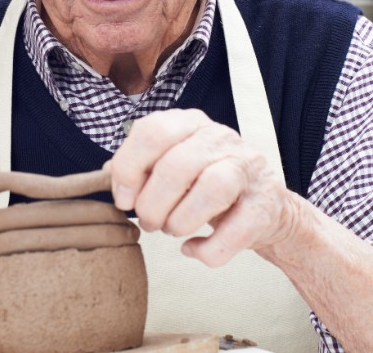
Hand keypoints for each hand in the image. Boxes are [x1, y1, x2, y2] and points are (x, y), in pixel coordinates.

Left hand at [108, 108, 299, 267]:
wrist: (264, 208)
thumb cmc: (206, 186)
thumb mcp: (172, 166)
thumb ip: (139, 167)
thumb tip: (106, 175)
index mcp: (191, 123)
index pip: (152, 130)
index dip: (129, 168)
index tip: (124, 199)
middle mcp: (222, 137)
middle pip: (177, 165)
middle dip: (152, 204)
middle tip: (149, 223)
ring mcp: (248, 169)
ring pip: (212, 188)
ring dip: (180, 221)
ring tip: (172, 231)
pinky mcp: (266, 205)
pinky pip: (235, 231)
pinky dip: (208, 249)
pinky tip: (194, 248)